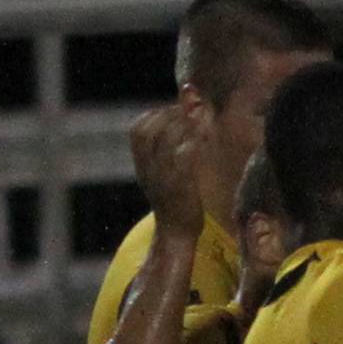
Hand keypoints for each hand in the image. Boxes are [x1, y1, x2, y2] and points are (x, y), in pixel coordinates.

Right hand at [128, 102, 209, 238]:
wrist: (176, 233)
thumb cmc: (174, 202)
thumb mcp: (161, 176)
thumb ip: (163, 154)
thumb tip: (175, 128)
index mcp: (141, 166)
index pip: (137, 131)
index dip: (153, 115)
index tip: (172, 109)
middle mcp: (148, 169)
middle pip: (148, 132)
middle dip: (169, 115)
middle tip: (190, 112)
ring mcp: (162, 177)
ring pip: (166, 141)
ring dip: (183, 125)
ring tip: (200, 121)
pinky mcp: (180, 186)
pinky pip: (184, 156)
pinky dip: (193, 142)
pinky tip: (205, 137)